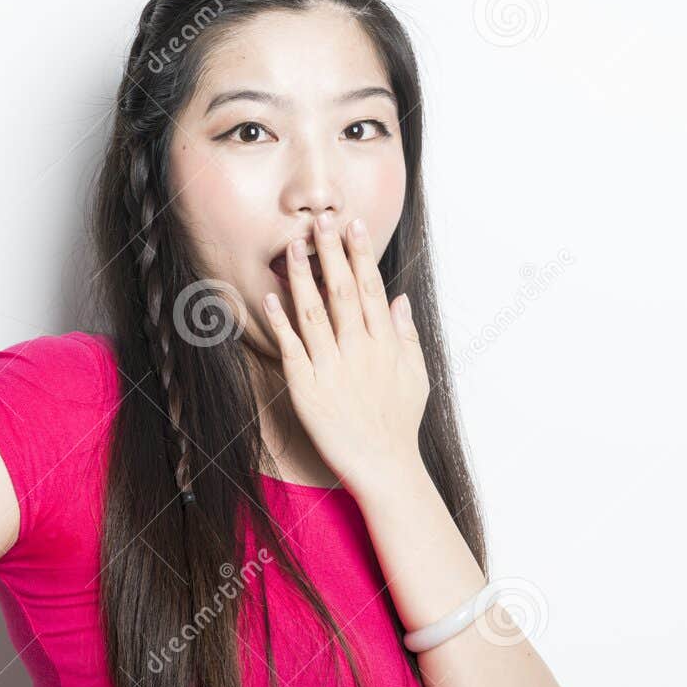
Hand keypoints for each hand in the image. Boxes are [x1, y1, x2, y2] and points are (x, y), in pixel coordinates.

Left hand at [261, 213, 429, 497]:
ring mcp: (332, 369)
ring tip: (293, 247)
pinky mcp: (307, 389)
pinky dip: (281, 322)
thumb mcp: (416, 375)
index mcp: (386, 344)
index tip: (352, 226)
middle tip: (319, 220)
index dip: (361, 255)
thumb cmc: (399, 422)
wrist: (383, 466)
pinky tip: (270, 297)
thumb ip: (406, 334)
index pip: (372, 289)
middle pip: (344, 292)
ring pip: (315, 313)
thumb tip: (399, 298)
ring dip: (303, 277)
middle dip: (331, 253)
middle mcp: (360, 351)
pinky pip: (291, 349)